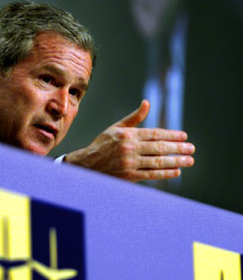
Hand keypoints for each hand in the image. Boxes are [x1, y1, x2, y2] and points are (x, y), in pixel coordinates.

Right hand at [64, 100, 194, 181]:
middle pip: (159, 147)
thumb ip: (135, 117)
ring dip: (176, 161)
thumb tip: (147, 103)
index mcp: (128, 134)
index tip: (184, 136)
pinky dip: (165, 173)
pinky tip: (176, 171)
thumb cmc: (104, 144)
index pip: (155, 133)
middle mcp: (130, 148)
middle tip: (191, 149)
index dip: (171, 135)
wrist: (88, 164)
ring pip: (158, 162)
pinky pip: (151, 175)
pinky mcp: (129, 176)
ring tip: (189, 160)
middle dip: (178, 148)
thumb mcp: (117, 127)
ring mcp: (130, 163)